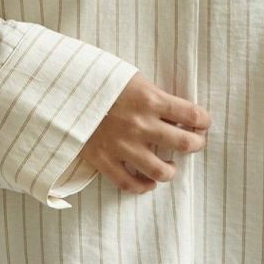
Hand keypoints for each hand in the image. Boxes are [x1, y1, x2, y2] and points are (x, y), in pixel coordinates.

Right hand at [78, 72, 210, 195]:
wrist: (60, 91)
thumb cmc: (98, 80)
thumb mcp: (131, 77)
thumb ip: (153, 94)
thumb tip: (175, 111)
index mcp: (150, 99)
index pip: (192, 114)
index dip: (203, 121)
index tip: (202, 123)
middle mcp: (140, 124)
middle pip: (184, 143)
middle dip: (195, 144)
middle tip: (194, 143)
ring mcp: (122, 145)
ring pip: (160, 170)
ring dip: (171, 170)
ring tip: (170, 165)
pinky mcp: (103, 160)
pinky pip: (129, 183)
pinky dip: (143, 186)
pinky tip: (149, 181)